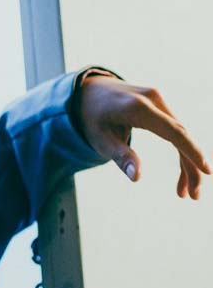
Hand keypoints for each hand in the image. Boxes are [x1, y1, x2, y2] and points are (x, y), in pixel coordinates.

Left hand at [76, 76, 210, 199]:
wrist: (87, 90)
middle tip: (194, 196)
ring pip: (181, 134)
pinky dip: (180, 150)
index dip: (192, 152)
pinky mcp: (159, 105)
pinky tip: (181, 174)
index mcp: (138, 107)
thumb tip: (138, 177)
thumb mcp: (98, 138)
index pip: (174, 132)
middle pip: (182, 134)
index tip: (207, 171)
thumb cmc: (90, 117)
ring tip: (185, 193)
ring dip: (187, 162)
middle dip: (192, 166)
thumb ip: (120, 155)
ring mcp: (158, 100)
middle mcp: (154, 99)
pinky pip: (174, 129)